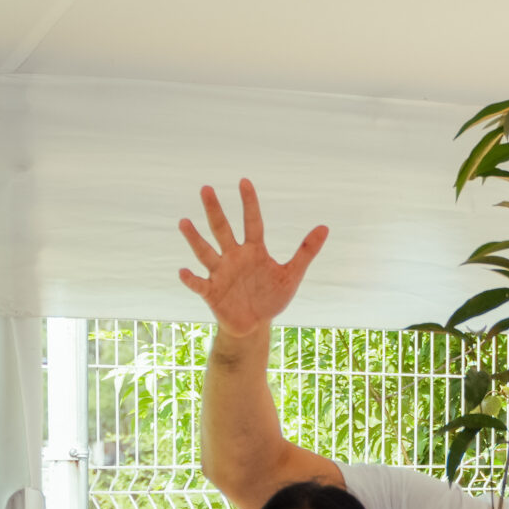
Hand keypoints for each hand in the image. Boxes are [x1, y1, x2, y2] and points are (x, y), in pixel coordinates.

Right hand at [177, 181, 328, 340]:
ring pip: (206, 252)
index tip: (244, 181)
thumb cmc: (271, 298)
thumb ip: (306, 251)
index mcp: (254, 250)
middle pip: (222, 229)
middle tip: (206, 188)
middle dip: (215, 210)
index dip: (249, 203)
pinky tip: (183, 271)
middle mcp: (234, 257)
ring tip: (184, 222)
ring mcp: (220, 273)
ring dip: (195, 239)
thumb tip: (325, 227)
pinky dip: (190, 279)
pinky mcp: (211, 292)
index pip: (252, 222)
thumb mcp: (291, 275)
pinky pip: (199, 284)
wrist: (254, 326)